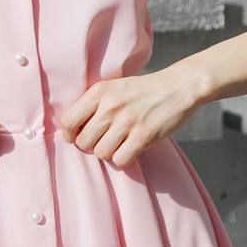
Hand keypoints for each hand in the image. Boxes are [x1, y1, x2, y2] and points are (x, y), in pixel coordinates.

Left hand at [58, 62, 210, 166]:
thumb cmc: (143, 90)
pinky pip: (120, 160)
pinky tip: (131, 147)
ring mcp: (127, 121)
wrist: (179, 86)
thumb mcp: (114, 87)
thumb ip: (93, 104)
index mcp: (99, 92)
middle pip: (83, 142)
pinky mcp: (143, 136)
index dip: (70, 135)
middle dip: (92, 146)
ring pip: (101, 153)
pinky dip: (124, 158)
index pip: (68, 121)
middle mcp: (110, 106)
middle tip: (105, 140)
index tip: (78, 137)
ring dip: (109, 152)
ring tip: (120, 142)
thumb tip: (70, 130)